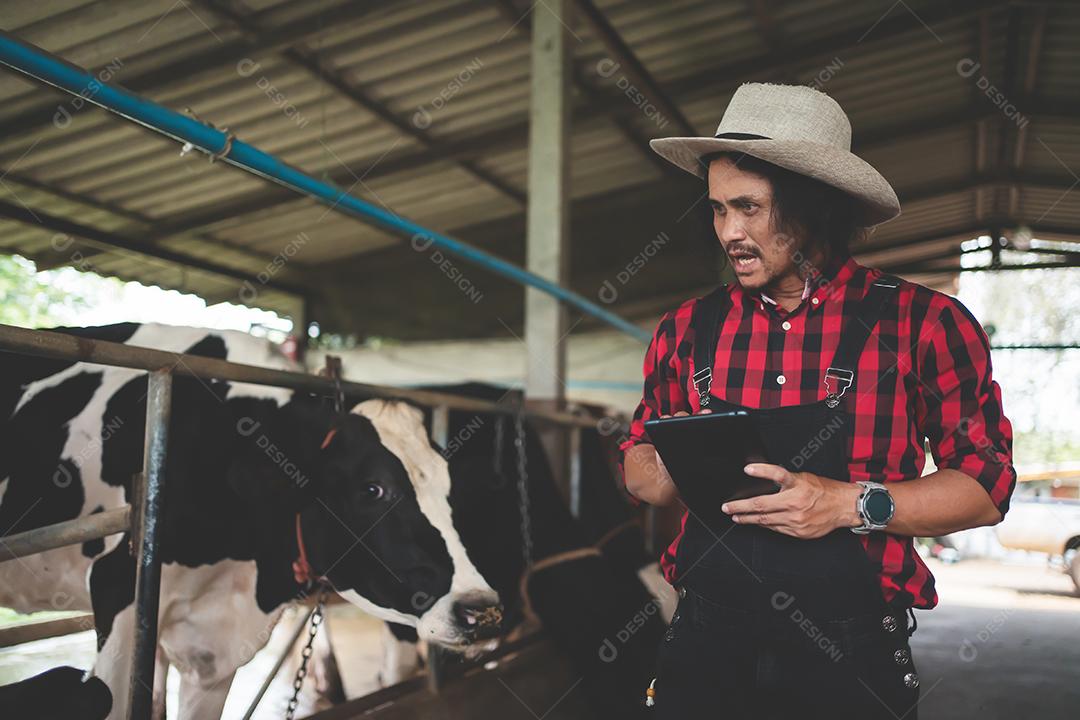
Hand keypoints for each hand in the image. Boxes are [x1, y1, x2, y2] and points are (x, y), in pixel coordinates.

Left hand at [720, 463, 861, 538]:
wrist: (843, 507)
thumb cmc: (824, 490)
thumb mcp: (804, 478)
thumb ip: (784, 481)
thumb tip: (763, 480)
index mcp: (797, 486)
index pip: (777, 475)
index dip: (762, 471)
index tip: (748, 469)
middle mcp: (795, 504)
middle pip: (762, 505)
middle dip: (741, 507)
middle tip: (727, 507)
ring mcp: (796, 520)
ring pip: (765, 520)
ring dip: (748, 519)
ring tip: (736, 516)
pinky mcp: (798, 531)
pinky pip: (775, 528)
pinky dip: (764, 524)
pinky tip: (755, 522)